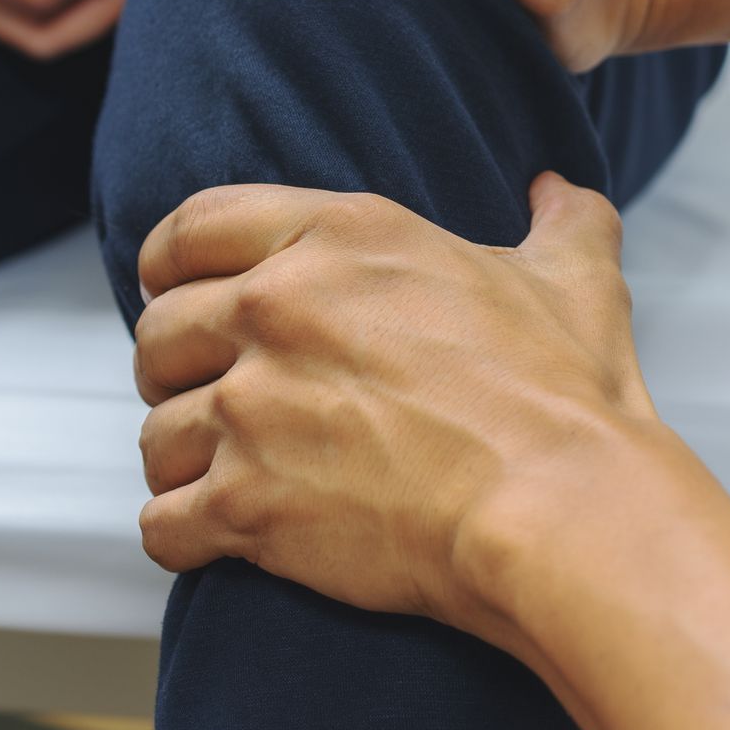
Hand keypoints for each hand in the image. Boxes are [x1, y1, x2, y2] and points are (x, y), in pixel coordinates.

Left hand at [133, 173, 684, 634]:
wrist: (561, 508)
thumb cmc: (565, 398)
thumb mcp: (573, 282)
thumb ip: (561, 221)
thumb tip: (557, 189)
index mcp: (338, 236)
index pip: (192, 228)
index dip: (170, 265)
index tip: (173, 292)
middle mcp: (276, 308)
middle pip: (159, 332)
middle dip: (176, 369)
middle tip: (215, 397)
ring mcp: (252, 408)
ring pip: (156, 433)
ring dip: (185, 458)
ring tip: (225, 477)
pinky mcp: (246, 503)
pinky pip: (163, 523)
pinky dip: (184, 535)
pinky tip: (219, 539)